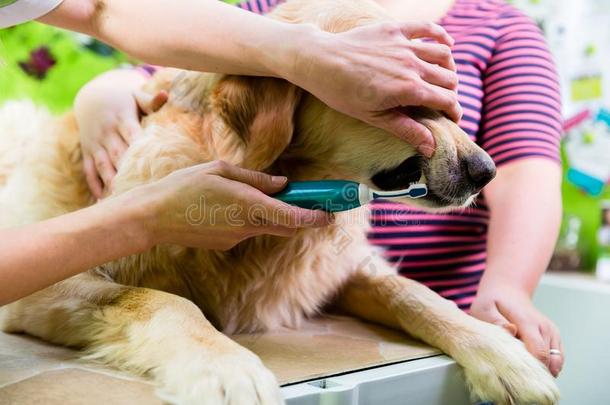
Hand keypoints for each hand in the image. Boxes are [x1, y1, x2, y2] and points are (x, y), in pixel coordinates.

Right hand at [74, 69, 167, 197]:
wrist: (92, 97)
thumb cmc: (124, 100)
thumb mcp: (136, 97)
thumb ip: (151, 100)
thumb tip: (166, 94)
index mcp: (122, 118)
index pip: (132, 135)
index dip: (140, 149)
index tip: (152, 165)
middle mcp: (107, 132)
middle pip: (118, 154)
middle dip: (128, 171)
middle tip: (142, 190)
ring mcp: (95, 144)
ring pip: (103, 165)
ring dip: (111, 182)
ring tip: (121, 199)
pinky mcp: (88, 152)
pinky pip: (89, 171)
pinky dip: (95, 186)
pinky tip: (103, 201)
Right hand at [130, 160, 332, 249]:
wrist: (153, 217)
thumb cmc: (185, 186)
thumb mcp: (221, 171)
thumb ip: (255, 179)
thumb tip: (282, 184)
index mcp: (248, 205)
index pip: (293, 217)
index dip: (316, 218)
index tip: (331, 214)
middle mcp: (247, 226)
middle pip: (286, 226)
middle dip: (299, 216)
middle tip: (303, 199)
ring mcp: (236, 238)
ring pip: (266, 227)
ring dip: (271, 215)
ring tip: (249, 195)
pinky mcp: (226, 245)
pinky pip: (246, 230)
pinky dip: (248, 219)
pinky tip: (223, 207)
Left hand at [288, 21, 460, 156]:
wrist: (320, 61)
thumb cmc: (343, 93)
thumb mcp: (374, 117)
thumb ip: (406, 130)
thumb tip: (431, 147)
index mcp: (409, 89)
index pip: (447, 100)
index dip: (454, 112)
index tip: (452, 119)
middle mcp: (412, 65)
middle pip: (449, 79)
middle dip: (451, 94)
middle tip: (443, 102)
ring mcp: (405, 45)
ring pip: (443, 55)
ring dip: (449, 68)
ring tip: (444, 78)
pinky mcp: (395, 29)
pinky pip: (428, 29)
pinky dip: (442, 37)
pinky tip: (447, 45)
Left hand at [470, 286, 563, 376]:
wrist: (507, 291)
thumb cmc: (492, 302)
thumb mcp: (485, 308)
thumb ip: (495, 322)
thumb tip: (511, 331)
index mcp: (528, 321)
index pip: (539, 352)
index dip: (530, 370)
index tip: (516, 377)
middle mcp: (544, 327)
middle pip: (549, 361)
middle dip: (535, 374)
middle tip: (516, 380)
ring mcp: (552, 332)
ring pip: (556, 362)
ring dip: (542, 371)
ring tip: (522, 373)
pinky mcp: (554, 337)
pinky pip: (557, 359)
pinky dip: (547, 366)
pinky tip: (530, 366)